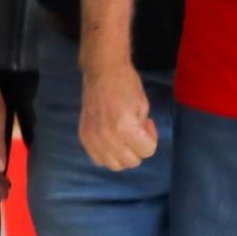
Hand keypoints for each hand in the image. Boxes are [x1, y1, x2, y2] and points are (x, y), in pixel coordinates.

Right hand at [81, 58, 159, 172]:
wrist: (101, 70)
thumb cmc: (126, 83)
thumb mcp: (143, 105)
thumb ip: (143, 128)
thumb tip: (140, 141)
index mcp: (124, 128)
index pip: (147, 151)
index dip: (152, 139)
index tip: (147, 124)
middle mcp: (107, 137)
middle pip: (131, 162)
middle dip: (139, 148)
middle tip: (137, 131)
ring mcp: (93, 138)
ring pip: (114, 165)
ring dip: (123, 155)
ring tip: (124, 138)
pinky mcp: (84, 136)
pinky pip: (98, 158)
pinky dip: (107, 154)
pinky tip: (112, 140)